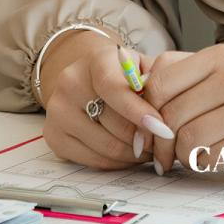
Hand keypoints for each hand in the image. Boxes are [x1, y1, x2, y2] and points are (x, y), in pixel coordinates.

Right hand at [38, 32, 175, 168]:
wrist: (87, 78)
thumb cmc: (122, 73)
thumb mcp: (141, 65)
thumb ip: (157, 81)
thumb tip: (170, 110)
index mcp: (95, 60)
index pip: (115, 89)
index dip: (140, 112)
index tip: (163, 128)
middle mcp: (70, 83)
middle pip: (114, 124)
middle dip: (146, 139)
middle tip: (164, 144)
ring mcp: (58, 111)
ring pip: (105, 147)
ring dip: (134, 154)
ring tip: (150, 149)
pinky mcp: (53, 136)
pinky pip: (93, 160)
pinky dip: (117, 163)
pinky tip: (129, 153)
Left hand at [140, 42, 223, 175]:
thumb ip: (193, 76)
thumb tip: (140, 93)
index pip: (161, 77)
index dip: (147, 105)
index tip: (149, 123)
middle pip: (169, 112)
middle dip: (161, 140)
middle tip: (164, 154)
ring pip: (186, 140)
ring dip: (183, 155)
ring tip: (196, 155)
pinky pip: (211, 159)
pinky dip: (206, 164)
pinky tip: (219, 158)